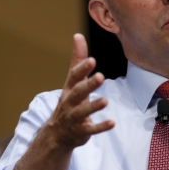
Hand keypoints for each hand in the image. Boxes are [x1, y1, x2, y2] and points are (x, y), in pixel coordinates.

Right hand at [43, 33, 114, 150]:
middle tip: (101, 76)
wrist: (56, 134)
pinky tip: (112, 122)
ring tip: (105, 100)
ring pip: (82, 112)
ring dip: (93, 106)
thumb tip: (78, 35)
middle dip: (88, 85)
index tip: (92, 60)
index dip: (82, 68)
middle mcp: (70, 102)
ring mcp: (74, 118)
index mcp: (69, 88)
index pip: (74, 76)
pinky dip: (100, 127)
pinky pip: (91, 130)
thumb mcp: (72, 80)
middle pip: (78, 92)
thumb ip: (78, 59)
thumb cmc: (69, 101)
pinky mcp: (80, 132)